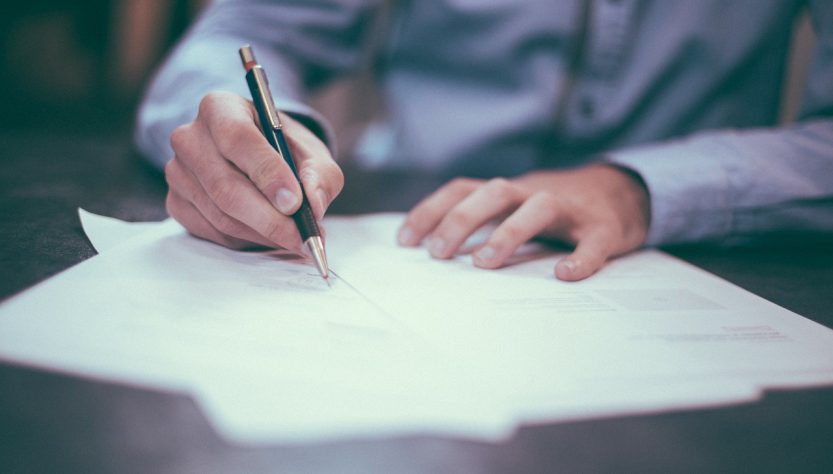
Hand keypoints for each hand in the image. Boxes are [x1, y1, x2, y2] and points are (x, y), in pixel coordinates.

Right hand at [164, 91, 342, 252]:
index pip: (238, 139)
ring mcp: (178, 172)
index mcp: (220, 108)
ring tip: (295, 238)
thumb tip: (313, 205)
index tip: (295, 202)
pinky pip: (213, 232)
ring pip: (221, 215)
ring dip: (263, 233)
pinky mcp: (176, 202)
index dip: (267, 173)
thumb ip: (320, 175)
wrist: (257, 156)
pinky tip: (269, 235)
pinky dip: (247, 240)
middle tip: (303, 237)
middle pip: (226, 186)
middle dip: (270, 218)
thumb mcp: (311, 152)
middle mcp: (190, 137)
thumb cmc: (283, 149)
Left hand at [397, 164, 650, 280]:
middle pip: (494, 193)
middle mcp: (534, 193)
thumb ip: (482, 223)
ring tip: (484, 263)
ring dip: (509, 232)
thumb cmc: (554, 210)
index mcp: (508, 192)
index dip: (431, 211)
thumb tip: (432, 254)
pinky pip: (593, 241)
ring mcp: (570, 209)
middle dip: (462, 220)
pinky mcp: (604, 228)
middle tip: (437, 253)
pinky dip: (581, 257)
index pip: (462, 190)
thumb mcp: (514, 209)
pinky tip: (565, 275)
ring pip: (538, 208)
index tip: (404, 241)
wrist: (622, 193)